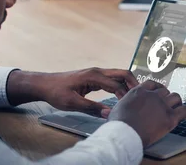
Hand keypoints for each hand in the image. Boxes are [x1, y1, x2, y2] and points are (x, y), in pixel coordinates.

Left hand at [7, 68, 138, 117]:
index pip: (116, 85)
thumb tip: (109, 113)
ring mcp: (97, 73)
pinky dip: (120, 85)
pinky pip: (112, 79)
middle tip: (141, 96)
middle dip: (133, 83)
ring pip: (119, 75)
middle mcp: (98, 71)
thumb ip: (92, 108)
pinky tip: (122, 95)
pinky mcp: (94, 77)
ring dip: (128, 84)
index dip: (125, 96)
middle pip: (123, 73)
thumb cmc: (56, 92)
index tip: (129, 107)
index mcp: (93, 76)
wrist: (45, 84)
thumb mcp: (72, 103)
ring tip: (134, 97)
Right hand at [109, 80, 185, 146]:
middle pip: (165, 91)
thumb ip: (118, 107)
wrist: (124, 134)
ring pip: (176, 98)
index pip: (152, 84)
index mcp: (139, 91)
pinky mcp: (170, 117)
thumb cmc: (117, 125)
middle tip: (168, 103)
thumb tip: (107, 111)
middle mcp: (153, 95)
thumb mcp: (115, 111)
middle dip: (166, 97)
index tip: (159, 92)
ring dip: (177, 102)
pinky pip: (184, 111)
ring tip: (178, 107)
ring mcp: (163, 105)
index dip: (157, 88)